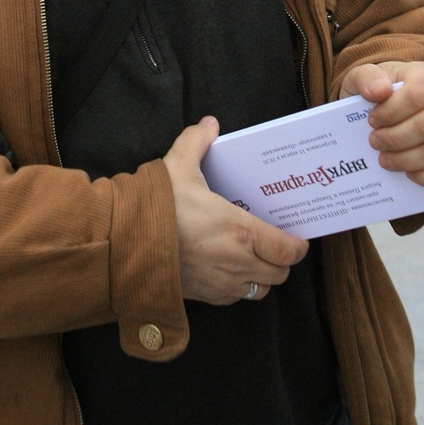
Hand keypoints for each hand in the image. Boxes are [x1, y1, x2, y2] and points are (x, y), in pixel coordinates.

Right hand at [163, 117, 308, 304]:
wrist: (124, 244)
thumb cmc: (157, 207)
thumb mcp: (178, 165)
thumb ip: (197, 141)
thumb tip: (210, 124)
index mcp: (240, 231)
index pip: (286, 250)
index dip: (298, 246)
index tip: (299, 239)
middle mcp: (237, 263)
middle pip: (279, 273)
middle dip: (282, 261)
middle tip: (277, 246)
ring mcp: (221, 284)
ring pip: (260, 290)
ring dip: (263, 277)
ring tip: (256, 260)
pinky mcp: (203, 297)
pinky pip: (234, 299)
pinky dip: (239, 288)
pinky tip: (229, 271)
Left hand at [340, 62, 423, 188]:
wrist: (395, 103)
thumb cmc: (380, 91)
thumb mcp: (364, 77)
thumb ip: (366, 78)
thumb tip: (378, 90)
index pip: (416, 95)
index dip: (391, 112)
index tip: (372, 120)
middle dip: (396, 139)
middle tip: (374, 142)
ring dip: (408, 160)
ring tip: (385, 159)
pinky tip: (408, 174)